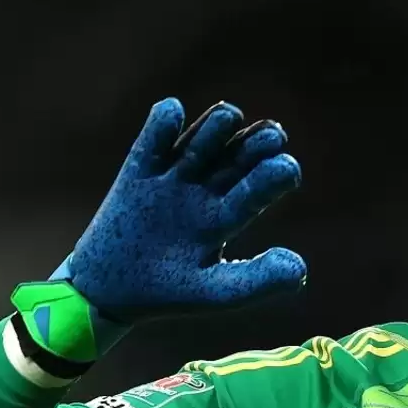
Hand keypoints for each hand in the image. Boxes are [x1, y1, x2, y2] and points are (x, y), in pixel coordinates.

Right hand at [59, 98, 306, 322]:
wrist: (108, 293)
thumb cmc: (169, 294)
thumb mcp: (216, 293)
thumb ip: (258, 281)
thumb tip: (300, 268)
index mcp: (227, 217)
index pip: (258, 189)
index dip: (275, 176)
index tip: (288, 168)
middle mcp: (206, 191)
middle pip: (236, 158)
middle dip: (255, 144)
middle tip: (273, 136)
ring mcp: (173, 178)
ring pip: (202, 140)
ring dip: (217, 126)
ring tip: (230, 118)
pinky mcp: (139, 170)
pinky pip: (154, 137)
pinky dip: (164, 121)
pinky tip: (173, 113)